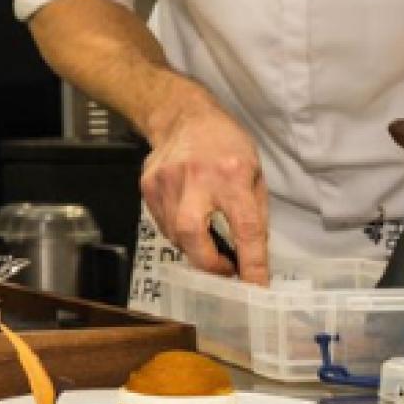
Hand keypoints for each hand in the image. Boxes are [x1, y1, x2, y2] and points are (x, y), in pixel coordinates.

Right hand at [141, 97, 269, 283]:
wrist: (183, 117)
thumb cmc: (225, 143)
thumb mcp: (255, 173)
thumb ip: (254, 213)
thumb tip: (252, 254)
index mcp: (232, 175)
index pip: (246, 229)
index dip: (252, 263)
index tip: (256, 285)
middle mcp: (196, 178)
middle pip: (192, 235)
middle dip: (208, 263)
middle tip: (224, 269)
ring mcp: (166, 182)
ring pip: (176, 235)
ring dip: (195, 246)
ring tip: (207, 236)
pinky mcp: (148, 187)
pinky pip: (163, 225)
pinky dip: (179, 232)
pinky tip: (188, 218)